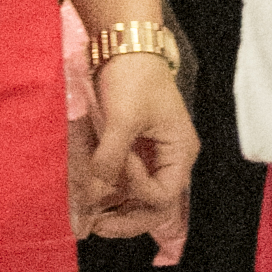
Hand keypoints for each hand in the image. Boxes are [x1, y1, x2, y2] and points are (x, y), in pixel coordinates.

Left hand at [83, 53, 197, 261]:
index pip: (163, 194)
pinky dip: (111, 194)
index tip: (118, 164)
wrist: (125, 45)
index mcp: (180, 151)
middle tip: (97, 226)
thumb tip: (95, 194)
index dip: (138, 190)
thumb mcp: (122, 118)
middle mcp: (170, 159)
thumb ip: (110, 159)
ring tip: (92, 218)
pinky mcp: (135, 150)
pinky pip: (127, 183)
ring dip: (118, 211)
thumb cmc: (134, 77)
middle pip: (156, 206)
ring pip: (140, 199)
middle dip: (128, 220)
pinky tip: (92, 198)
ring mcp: (153, 156)